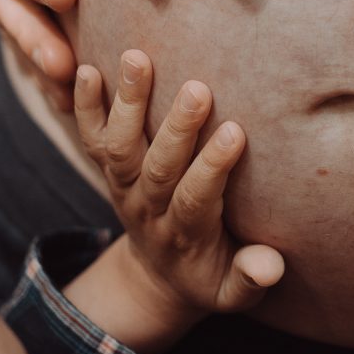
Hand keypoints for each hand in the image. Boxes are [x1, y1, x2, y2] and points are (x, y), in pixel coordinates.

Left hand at [63, 52, 285, 353]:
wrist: (157, 279)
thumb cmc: (211, 277)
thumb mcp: (234, 294)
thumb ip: (250, 279)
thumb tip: (269, 265)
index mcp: (186, 236)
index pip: (195, 199)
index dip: (212, 167)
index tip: (235, 132)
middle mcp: (149, 208)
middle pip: (156, 167)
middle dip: (176, 128)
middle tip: (197, 88)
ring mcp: (124, 188)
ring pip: (119, 147)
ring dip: (127, 102)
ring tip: (136, 59)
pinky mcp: (110, 171)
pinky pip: (91, 139)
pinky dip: (84, 106)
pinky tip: (85, 68)